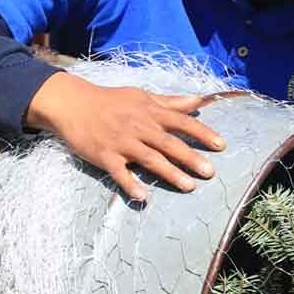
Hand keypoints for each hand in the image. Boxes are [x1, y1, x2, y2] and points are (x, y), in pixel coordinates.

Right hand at [25, 72, 225, 201]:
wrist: (72, 103)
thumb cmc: (111, 100)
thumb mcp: (141, 96)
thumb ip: (171, 102)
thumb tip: (198, 100)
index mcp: (150, 112)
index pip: (182, 122)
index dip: (202, 133)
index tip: (221, 145)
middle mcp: (139, 127)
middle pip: (169, 143)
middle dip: (190, 158)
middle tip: (210, 172)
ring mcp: (121, 142)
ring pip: (149, 159)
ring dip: (170, 173)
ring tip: (189, 187)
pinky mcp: (104, 156)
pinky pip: (119, 173)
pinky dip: (130, 184)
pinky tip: (144, 197)